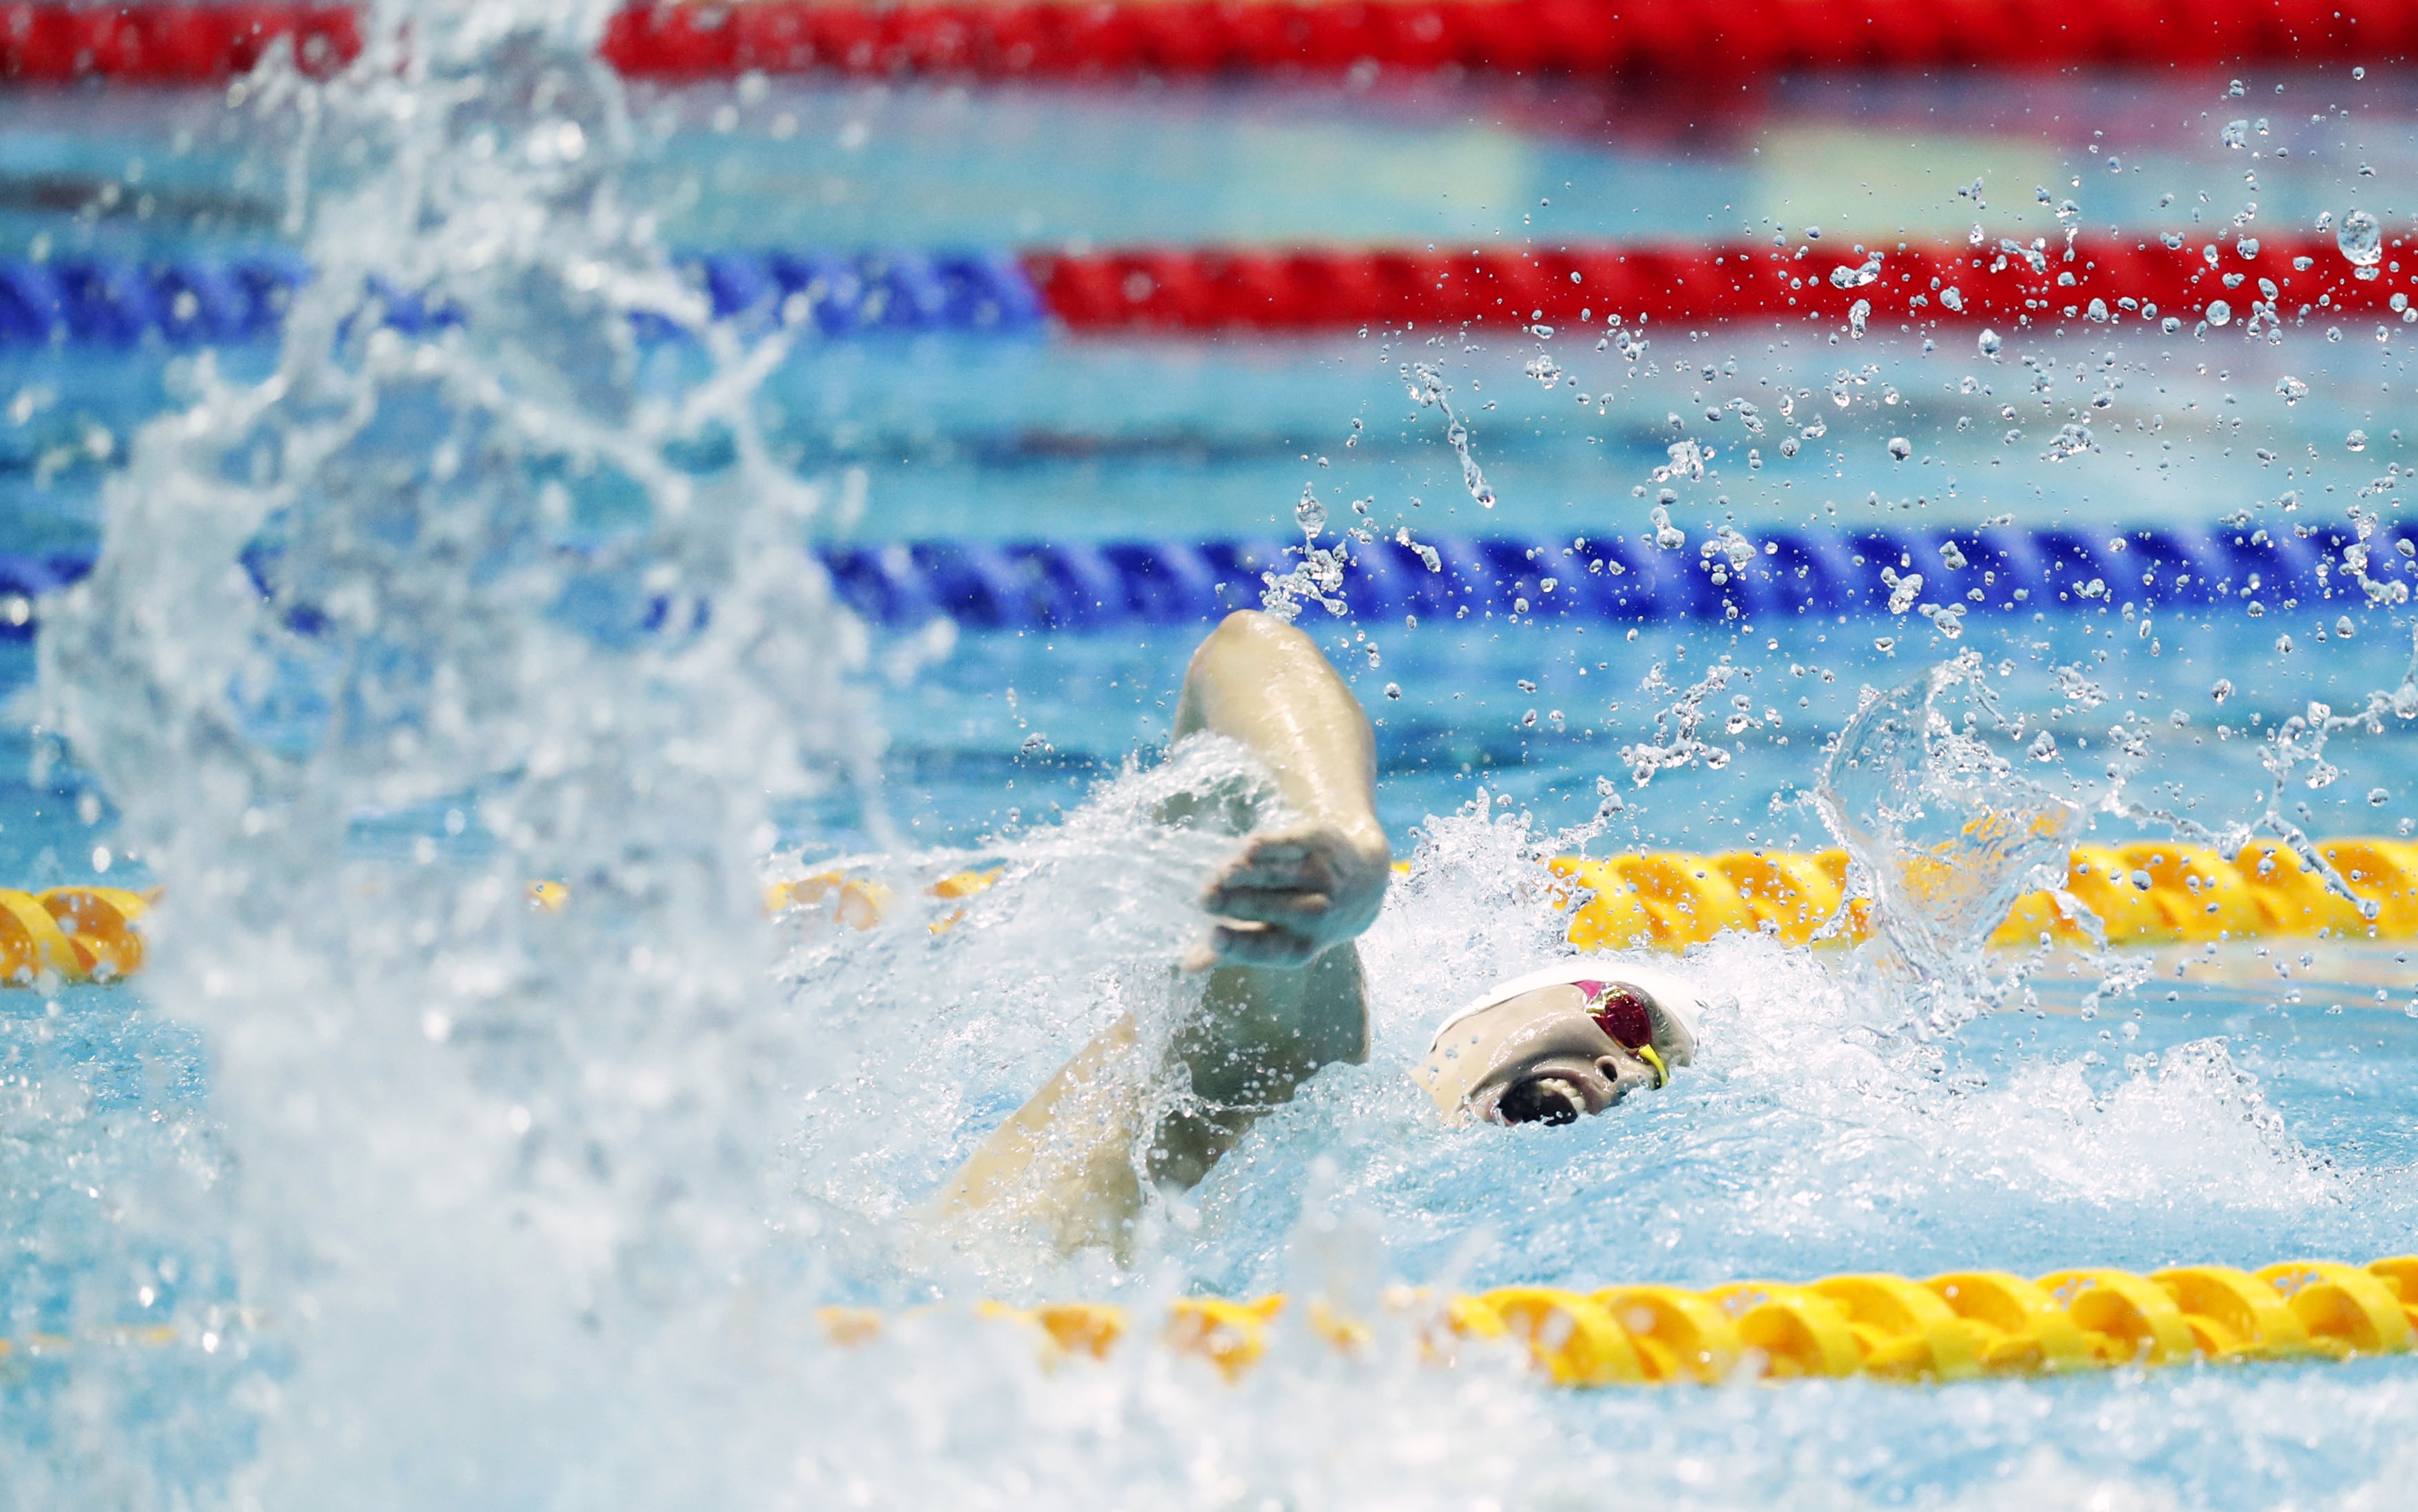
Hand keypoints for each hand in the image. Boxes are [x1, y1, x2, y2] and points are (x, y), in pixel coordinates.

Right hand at [1183, 821, 1390, 971]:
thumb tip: (1187, 966)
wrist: (1360, 880)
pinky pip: (1298, 847)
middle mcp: (1317, 915)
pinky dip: (1276, 846)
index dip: (1241, 944)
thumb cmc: (1299, 914)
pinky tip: (1250, 847)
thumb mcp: (1272, 935)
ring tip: (1221, 873)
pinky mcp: (1321, 844)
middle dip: (1240, 904)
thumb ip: (1231, 948)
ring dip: (1253, 875)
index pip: (1270, 948)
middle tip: (1205, 898)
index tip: (1213, 936)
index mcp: (1299, 945)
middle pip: (1277, 910)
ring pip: (1285, 877)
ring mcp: (1323, 877)